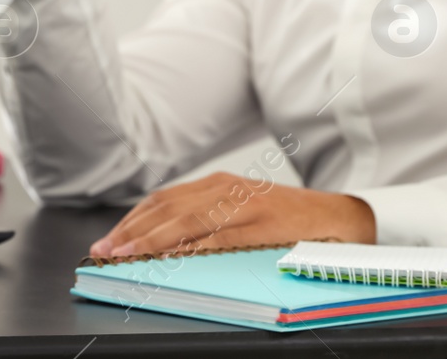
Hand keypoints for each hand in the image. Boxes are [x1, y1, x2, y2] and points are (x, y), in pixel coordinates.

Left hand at [88, 172, 375, 258]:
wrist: (343, 218)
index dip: (132, 221)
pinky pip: (221, 237)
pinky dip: (192, 248)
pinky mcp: (263, 224)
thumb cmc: (288, 222)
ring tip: (125, 256)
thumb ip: (208, 222)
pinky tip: (171, 260)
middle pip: (168, 208)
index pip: (164, 200)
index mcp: (220, 185)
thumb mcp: (243, 213)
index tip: (106, 242)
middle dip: (131, 232)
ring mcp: (246, 204)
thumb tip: (163, 247)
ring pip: (188, 221)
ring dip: (151, 240)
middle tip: (103, 252)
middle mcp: (229, 188)